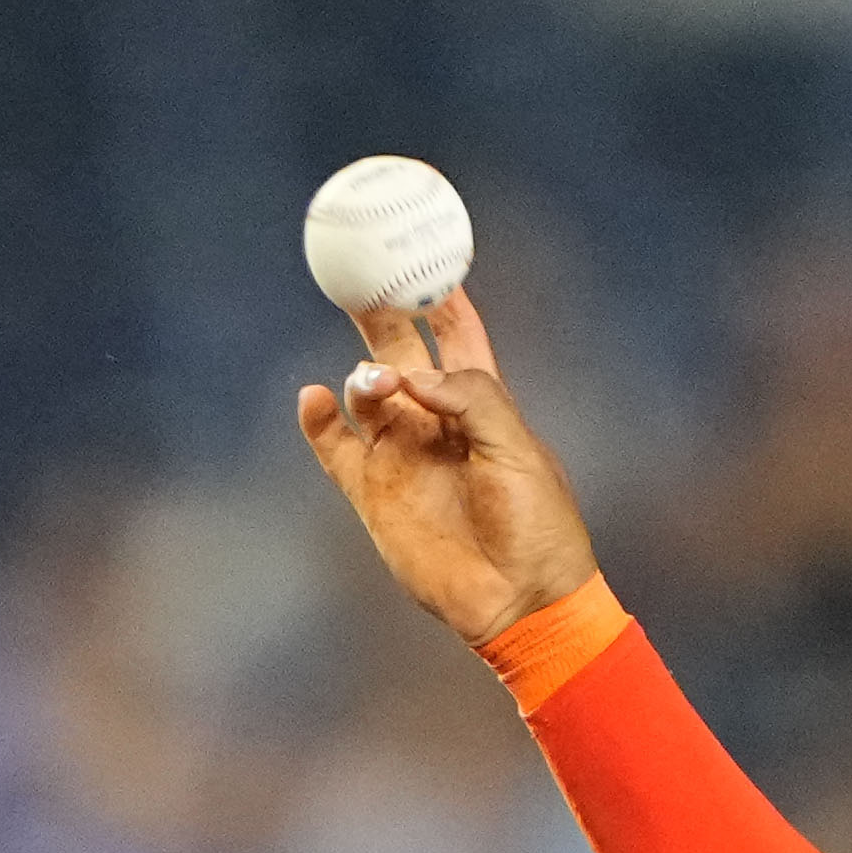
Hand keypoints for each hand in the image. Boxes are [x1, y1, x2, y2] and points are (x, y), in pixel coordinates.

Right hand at [290, 287, 602, 647]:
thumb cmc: (536, 522)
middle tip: (361, 274)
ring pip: (365, 393)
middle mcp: (434, 421)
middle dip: (381, 311)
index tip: (423, 253)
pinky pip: (334, 447)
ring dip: (363, 377)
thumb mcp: (518, 446)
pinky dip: (319, 420)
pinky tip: (315, 398)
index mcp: (481, 402)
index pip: (456, 333)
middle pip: (398, 350)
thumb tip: (411, 378)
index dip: (439, 295)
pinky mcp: (372, 493)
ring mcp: (400, 455)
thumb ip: (470, 398)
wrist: (519, 599)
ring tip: (374, 384)